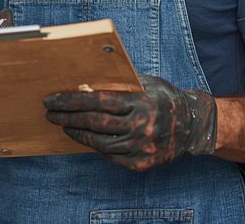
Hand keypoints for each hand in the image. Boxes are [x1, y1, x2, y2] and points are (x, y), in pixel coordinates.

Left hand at [43, 74, 216, 170]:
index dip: (72, 101)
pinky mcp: (142, 164)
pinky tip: (87, 139)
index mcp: (140, 102)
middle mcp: (141, 126)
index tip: (53, 100)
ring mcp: (141, 147)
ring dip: (78, 134)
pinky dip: (97, 148)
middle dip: (67, 118)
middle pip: (94, 123)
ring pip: (100, 144)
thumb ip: (120, 83)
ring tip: (65, 126)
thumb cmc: (165, 99)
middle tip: (50, 114)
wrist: (194, 125)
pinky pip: (111, 157)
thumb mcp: (146, 83)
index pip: (98, 100)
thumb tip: (86, 80)